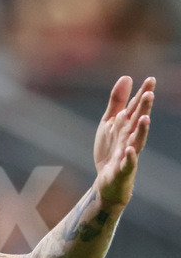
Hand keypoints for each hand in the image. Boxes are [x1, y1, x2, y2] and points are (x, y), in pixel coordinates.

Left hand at [94, 76, 154, 205]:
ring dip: (142, 130)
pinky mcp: (123, 169)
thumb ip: (117, 102)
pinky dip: (129, 157)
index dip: (143, 94)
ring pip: (137, 141)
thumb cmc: (111, 149)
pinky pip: (127, 163)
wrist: (107, 180)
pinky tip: (128, 150)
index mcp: (127, 125)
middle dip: (144, 109)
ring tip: (145, 118)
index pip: (137, 108)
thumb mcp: (110, 122)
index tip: (150, 80)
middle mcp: (131, 137)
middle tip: (150, 94)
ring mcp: (128, 153)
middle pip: (138, 121)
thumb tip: (127, 77)